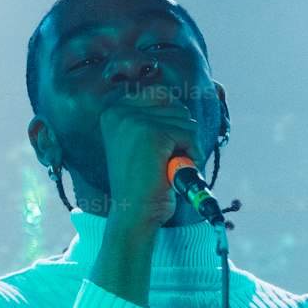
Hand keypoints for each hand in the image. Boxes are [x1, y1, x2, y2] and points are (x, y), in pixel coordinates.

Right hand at [98, 83, 202, 228]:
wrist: (134, 213)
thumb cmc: (143, 181)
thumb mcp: (139, 142)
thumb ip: (153, 117)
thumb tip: (179, 101)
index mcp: (114, 111)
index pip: (160, 94)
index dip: (172, 121)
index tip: (162, 146)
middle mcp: (120, 111)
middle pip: (176, 106)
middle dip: (181, 134)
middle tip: (165, 159)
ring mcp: (135, 121)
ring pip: (186, 120)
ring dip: (187, 146)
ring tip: (168, 166)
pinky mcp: (153, 133)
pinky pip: (190, 134)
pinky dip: (193, 154)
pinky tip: (174, 170)